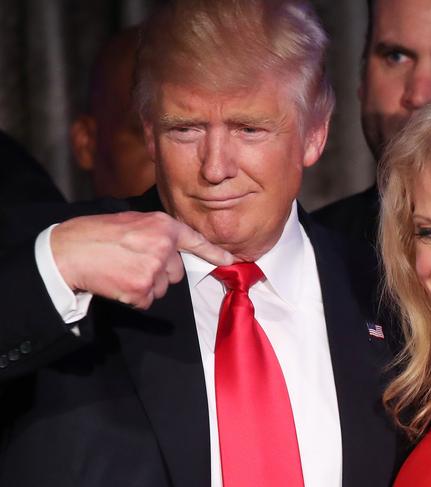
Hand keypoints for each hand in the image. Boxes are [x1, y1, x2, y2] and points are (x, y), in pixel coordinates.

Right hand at [51, 211, 233, 308]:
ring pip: (163, 288)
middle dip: (160, 272)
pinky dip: (134, 297)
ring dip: (147, 285)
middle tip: (133, 262)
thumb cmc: (96, 234)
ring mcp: (153, 269)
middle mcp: (163, 247)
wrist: (69, 251)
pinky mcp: (141, 290)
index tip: (230, 261)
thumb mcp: (132, 222)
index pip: (195, 241)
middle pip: (176, 272)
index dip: (214, 253)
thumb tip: (171, 250)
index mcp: (163, 226)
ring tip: (123, 270)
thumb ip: (157, 233)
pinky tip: (118, 283)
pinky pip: (147, 301)